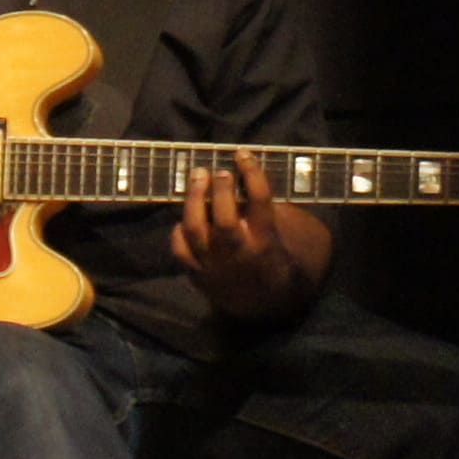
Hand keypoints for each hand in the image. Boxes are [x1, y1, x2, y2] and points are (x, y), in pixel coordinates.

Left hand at [171, 152, 302, 310]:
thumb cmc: (271, 258)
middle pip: (224, 218)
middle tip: (218, 171)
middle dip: (219, 190)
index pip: (260, 201)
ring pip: (196, 229)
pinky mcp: (196, 273)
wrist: (261, 303)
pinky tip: (185, 215)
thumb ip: (262, 210)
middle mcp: (238, 252)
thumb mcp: (278, 235)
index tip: (243, 154)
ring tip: (198, 176)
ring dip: (194, 199)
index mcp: (265, 241)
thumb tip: (244, 174)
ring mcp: (214, 264)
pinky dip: (180, 228)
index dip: (251, 173)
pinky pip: (180, 247)